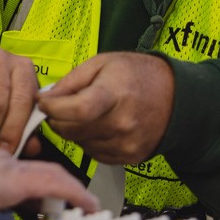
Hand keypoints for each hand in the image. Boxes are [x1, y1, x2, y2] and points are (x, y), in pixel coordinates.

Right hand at [0, 136, 98, 219]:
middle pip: (37, 178)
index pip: (14, 183)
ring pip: (50, 177)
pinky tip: (88, 205)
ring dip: (69, 196)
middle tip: (68, 217)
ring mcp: (5, 168)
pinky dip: (75, 193)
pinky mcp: (12, 177)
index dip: (32, 197)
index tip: (39, 213)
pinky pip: (55, 181)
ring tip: (85, 214)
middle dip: (55, 199)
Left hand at [37, 52, 173, 165]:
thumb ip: (71, 81)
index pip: (76, 110)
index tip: (43, 102)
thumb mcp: (102, 63)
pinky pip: (94, 154)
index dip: (53, 108)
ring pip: (79, 144)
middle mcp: (122, 123)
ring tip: (87, 113)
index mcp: (115, 94)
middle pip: (72, 131)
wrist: (176, 97)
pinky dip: (89, 141)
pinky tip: (100, 125)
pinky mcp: (128, 157)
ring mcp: (126, 143)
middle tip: (59, 107)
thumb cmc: (138, 75)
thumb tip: (46, 98)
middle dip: (57, 119)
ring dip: (74, 131)